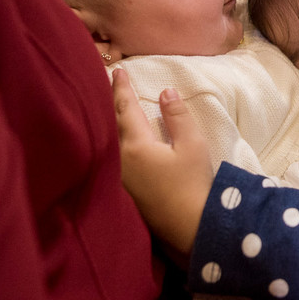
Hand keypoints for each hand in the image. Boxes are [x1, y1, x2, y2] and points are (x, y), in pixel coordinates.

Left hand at [112, 68, 212, 256]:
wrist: (189, 229)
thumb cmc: (193, 185)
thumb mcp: (193, 145)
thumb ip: (177, 116)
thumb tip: (165, 91)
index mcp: (135, 145)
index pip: (125, 108)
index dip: (122, 88)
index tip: (118, 69)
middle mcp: (119, 160)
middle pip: (110, 124)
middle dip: (108, 102)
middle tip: (104, 83)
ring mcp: (118, 178)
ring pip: (108, 142)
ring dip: (108, 122)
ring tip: (106, 108)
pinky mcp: (124, 192)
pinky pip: (111, 158)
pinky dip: (110, 141)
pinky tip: (113, 140)